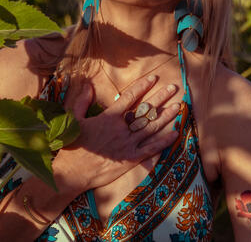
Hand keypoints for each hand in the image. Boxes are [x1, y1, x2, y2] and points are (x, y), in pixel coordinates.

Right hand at [54, 75, 179, 191]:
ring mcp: (128, 144)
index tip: (154, 78)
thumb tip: (89, 85)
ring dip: (166, 116)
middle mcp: (122, 129)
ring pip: (151, 127)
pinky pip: (151, 149)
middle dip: (161, 97)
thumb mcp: (74, 119)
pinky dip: (163, 142)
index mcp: (109, 117)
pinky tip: (175, 133)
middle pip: (145, 110)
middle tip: (173, 88)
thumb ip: (83, 100)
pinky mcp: (131, 159)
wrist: (72, 172)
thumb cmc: (73, 144)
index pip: (130, 98)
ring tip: (178, 106)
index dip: (143, 86)